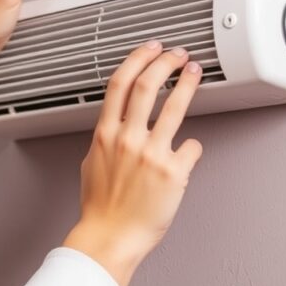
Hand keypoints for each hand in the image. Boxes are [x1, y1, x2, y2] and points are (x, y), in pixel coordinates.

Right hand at [63, 42, 204, 285]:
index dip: (137, 59)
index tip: (149, 49)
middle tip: (176, 54)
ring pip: (174, 105)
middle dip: (165, 61)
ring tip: (194, 72)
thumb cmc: (101, 208)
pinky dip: (192, 147)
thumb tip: (118, 129)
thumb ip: (107, 141)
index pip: (119, 83)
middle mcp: (127, 139)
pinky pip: (191, 148)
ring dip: (186, 83)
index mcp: (104, 135)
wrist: (111, 237)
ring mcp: (151, 154)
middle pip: (147, 84)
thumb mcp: (92, 164)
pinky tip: (189, 151)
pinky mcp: (173, 172)